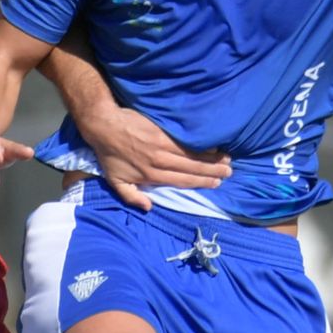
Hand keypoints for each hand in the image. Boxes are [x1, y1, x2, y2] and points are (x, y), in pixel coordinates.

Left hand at [75, 104, 229, 211]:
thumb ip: (132, 196)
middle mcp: (159, 161)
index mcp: (151, 175)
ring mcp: (162, 145)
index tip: (216, 183)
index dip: (201, 183)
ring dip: (211, 157)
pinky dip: (200, 142)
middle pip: (192, 168)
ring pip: (192, 154)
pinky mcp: (162, 130)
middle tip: (229, 172)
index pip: (182, 181)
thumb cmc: (109, 155)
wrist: (104, 125)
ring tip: (227, 159)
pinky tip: (212, 143)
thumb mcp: (115, 181)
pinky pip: (185, 139)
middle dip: (212, 171)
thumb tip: (149, 208)